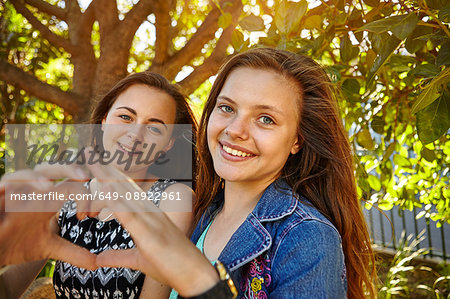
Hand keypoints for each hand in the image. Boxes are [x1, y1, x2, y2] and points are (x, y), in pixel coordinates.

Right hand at [0, 164, 95, 268]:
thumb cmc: (19, 243)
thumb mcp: (50, 248)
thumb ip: (74, 252)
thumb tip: (98, 264)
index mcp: (50, 200)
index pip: (72, 186)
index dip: (85, 195)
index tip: (89, 216)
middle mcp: (35, 192)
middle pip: (54, 169)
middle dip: (69, 169)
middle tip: (84, 176)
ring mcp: (16, 193)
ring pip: (30, 174)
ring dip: (43, 176)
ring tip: (53, 186)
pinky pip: (5, 184)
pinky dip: (14, 184)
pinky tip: (24, 188)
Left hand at [86, 161, 218, 296]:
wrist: (195, 276)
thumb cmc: (171, 266)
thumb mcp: (139, 260)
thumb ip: (117, 256)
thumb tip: (98, 260)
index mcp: (148, 215)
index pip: (125, 191)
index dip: (109, 176)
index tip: (94, 163)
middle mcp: (150, 212)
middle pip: (123, 186)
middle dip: (104, 168)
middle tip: (88, 150)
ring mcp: (151, 221)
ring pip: (125, 195)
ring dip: (107, 177)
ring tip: (91, 160)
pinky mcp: (150, 235)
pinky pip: (129, 214)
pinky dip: (115, 200)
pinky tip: (103, 188)